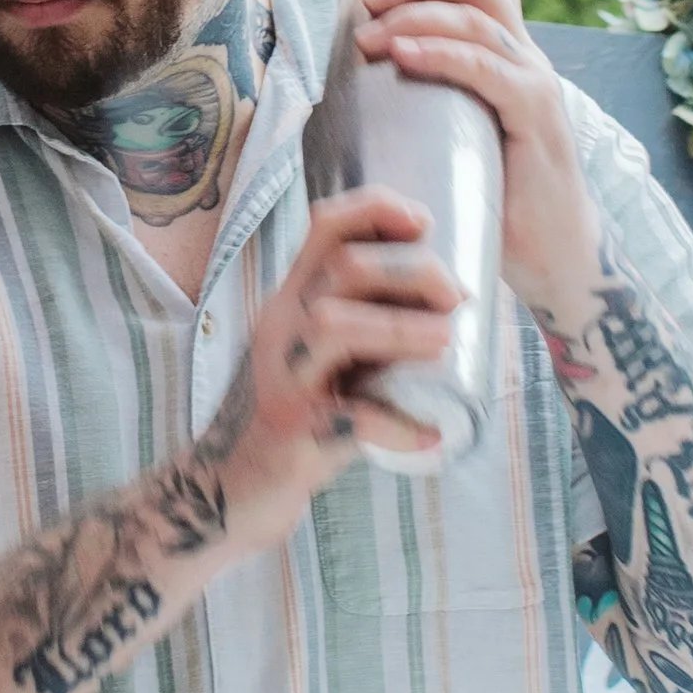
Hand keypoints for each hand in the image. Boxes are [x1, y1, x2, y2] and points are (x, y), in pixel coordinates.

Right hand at [207, 188, 462, 541]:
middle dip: (410, 272)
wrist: (236, 484)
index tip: (424, 221)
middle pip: (343, 267)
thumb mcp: (327, 350)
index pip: (326, 226)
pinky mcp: (292, 429)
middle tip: (456, 297)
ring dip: (400, 330)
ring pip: (335, 327)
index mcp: (295, 297)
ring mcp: (285, 375)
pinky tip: (431, 434)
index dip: (377, 208)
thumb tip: (457, 297)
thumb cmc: (301, 410)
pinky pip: (350, 419)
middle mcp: (283, 324)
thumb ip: (372, 319)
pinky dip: (398, 425)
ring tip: (445, 341)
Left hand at [354, 0, 602, 323]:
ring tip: (369, 34)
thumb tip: (339, 101)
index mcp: (511, 58)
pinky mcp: (538, 120)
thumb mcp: (456, 142)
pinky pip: (491, 70)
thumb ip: (423, 112)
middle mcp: (528, 61)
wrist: (555, 261)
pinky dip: (444, 54)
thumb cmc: (496, 206)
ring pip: (480, 20)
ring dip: (417, 16)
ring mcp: (537, 87)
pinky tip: (405, 54)